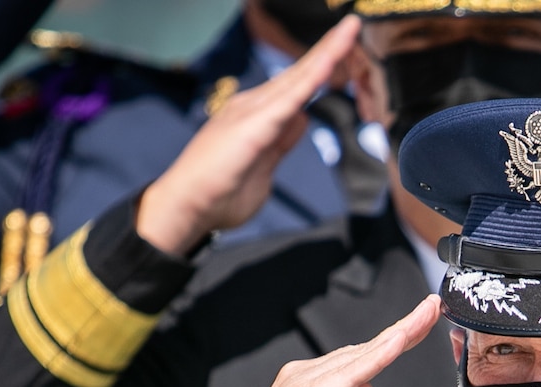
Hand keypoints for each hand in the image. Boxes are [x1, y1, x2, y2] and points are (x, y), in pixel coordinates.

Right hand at [136, 15, 360, 255]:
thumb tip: (301, 120)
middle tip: (353, 25)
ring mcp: (252, 111)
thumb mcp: (264, 166)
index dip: (321, 67)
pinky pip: (291, 98)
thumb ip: (283, 142)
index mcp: (257, 116)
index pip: (296, 87)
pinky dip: (312, 78)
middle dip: (329, 49)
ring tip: (350, 30)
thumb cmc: (219, 194)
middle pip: (300, 73)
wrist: (187, 207)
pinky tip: (330, 62)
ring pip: (298, 78)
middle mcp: (253, 105)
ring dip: (326, 53)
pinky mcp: (254, 125)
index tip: (344, 50)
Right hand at [144, 296, 441, 386]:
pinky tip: (398, 341)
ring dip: (397, 333)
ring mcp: (305, 385)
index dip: (391, 342)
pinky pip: (350, 374)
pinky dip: (377, 356)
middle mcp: (306, 378)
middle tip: (433, 307)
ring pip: (360, 355)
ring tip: (426, 314)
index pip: (359, 360)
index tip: (420, 325)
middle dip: (402, 328)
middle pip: (364, 349)